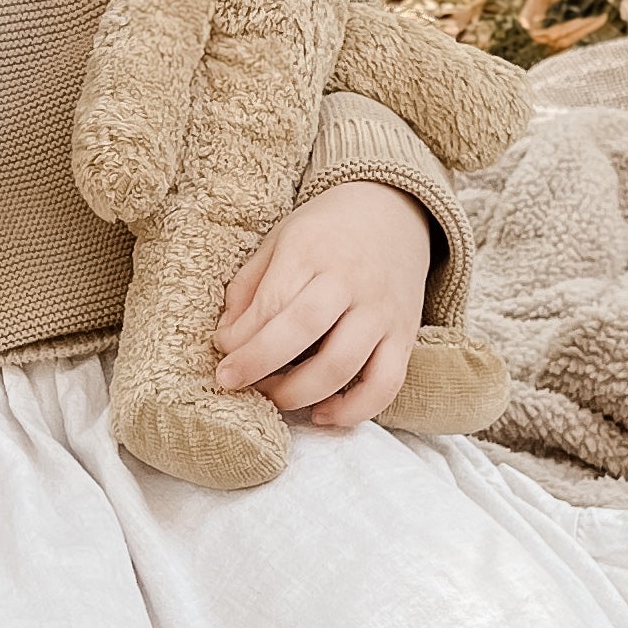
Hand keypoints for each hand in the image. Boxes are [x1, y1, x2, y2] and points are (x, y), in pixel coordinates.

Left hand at [215, 182, 431, 430]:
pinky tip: (323, 414)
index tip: (223, 353)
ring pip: (342, 364)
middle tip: (232, 381)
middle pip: (302, 331)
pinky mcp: (405, 336)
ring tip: (274, 397)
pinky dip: (354, 410)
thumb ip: (250, 286)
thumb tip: (228, 337)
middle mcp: (350, 281)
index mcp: (311, 251)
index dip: (240, 338)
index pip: (271, 303)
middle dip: (259, 364)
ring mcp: (381, 311)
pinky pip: (385, 384)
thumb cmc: (326, 233)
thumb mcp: (280, 240)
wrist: (393, 213)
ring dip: (299, 393)